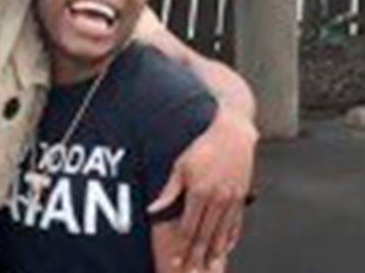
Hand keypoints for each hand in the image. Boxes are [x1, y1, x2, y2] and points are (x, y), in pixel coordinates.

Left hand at [148, 108, 257, 269]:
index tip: (176, 260)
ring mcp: (232, 200)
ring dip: (214, 253)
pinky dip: (230, 239)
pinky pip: (236, 224)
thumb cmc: (203, 148)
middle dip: (197, 256)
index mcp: (200, 192)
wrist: (233, 135)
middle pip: (206, 235)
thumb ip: (169, 192)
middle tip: (190, 271)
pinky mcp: (241, 197)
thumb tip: (153, 210)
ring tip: (208, 267)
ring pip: (222, 233)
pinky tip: (225, 249)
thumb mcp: (180, 167)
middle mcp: (217, 199)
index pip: (189, 228)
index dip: (182, 247)